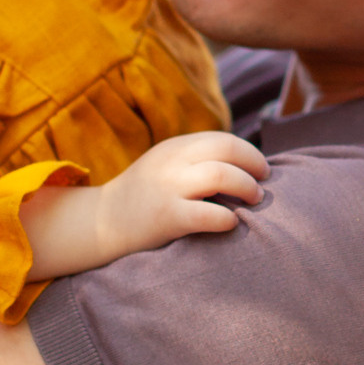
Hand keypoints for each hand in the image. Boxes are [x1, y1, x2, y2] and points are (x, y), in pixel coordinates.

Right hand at [22, 133, 268, 278]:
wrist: (101, 223)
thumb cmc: (144, 198)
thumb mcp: (166, 166)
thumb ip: (196, 160)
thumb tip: (245, 165)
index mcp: (175, 147)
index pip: (223, 140)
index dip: (250, 154)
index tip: (261, 170)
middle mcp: (173, 162)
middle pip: (228, 150)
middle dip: (255, 166)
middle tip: (262, 186)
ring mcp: (169, 188)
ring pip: (223, 176)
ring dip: (248, 188)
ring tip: (252, 202)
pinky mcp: (167, 217)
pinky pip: (210, 214)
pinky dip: (228, 219)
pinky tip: (231, 223)